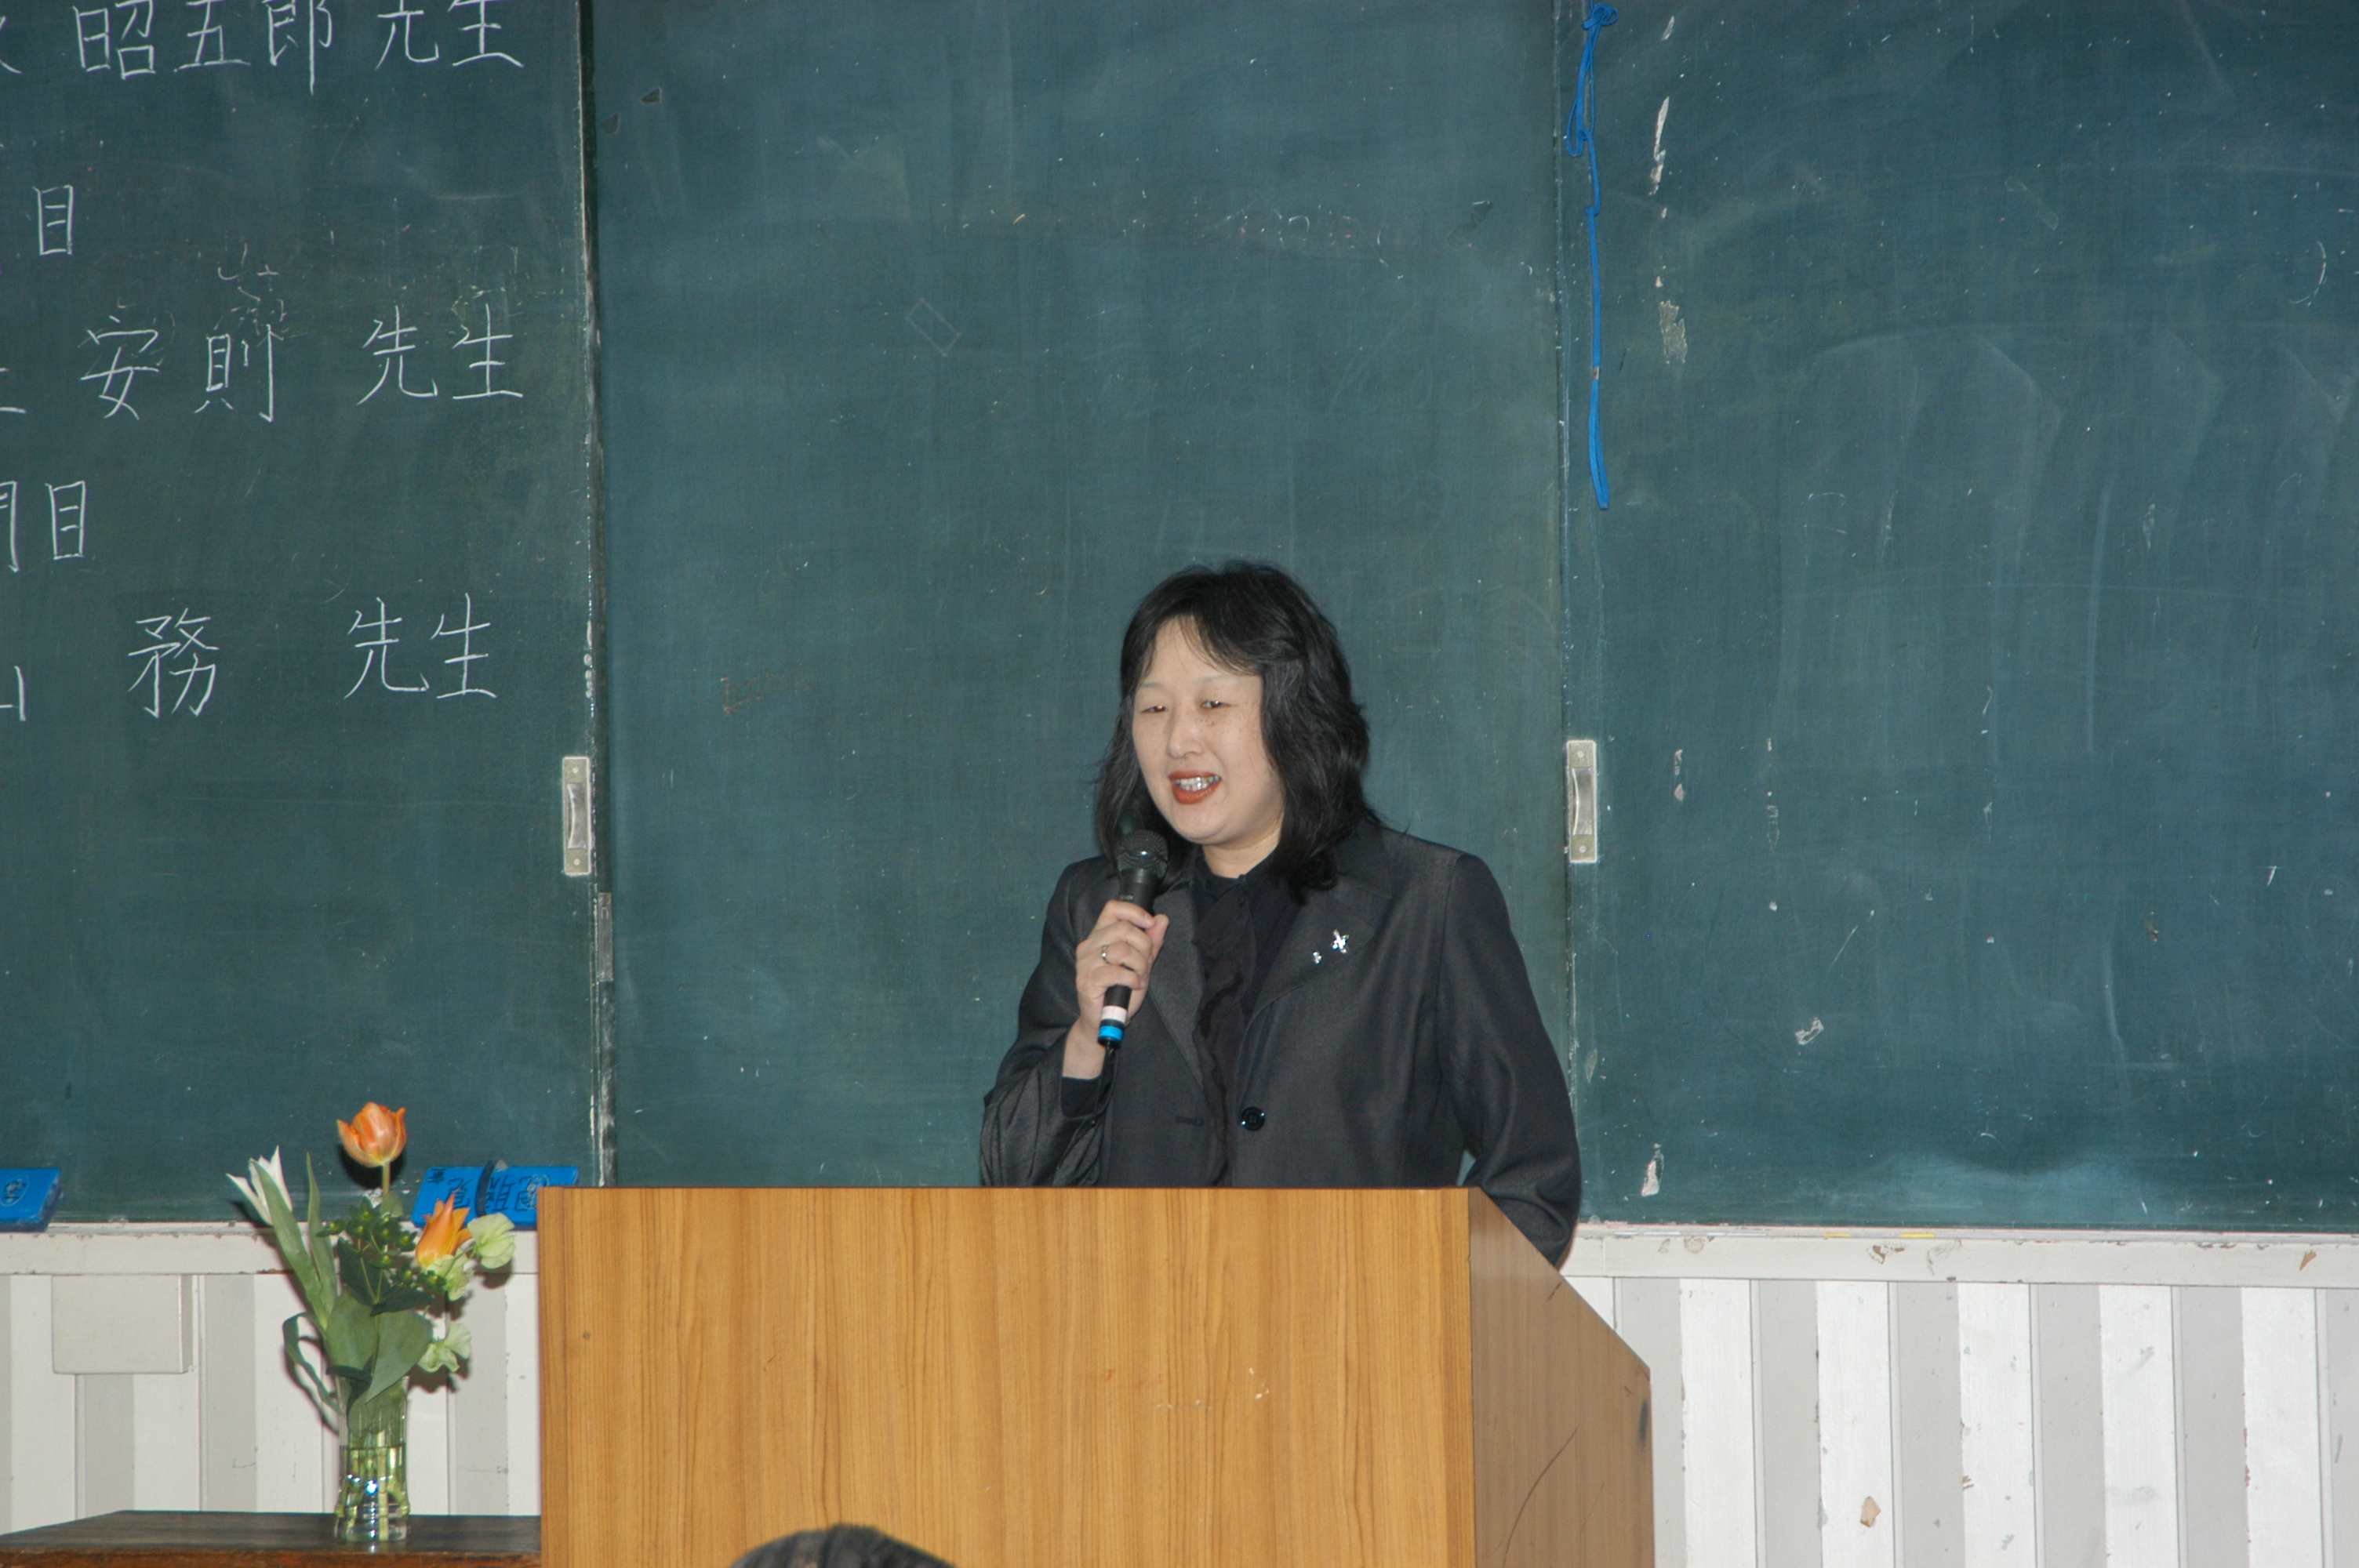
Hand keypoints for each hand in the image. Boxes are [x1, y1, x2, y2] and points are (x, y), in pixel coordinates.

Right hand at [1063, 899, 1169, 1079]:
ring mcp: (1085, 963)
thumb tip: (1162, 919)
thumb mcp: (1141, 963)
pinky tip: (1134, 985)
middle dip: (1144, 945)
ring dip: (1139, 965)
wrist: (1104, 1020)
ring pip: (1121, 949)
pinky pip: (1116, 971)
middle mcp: (1088, 946)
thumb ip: (1151, 941)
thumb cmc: (1120, 991)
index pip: (1112, 908)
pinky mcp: (1087, 980)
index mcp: (1099, 936)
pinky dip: (1132, 978)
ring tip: (1139, 977)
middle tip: (1146, 964)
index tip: (1149, 923)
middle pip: (1122, 929)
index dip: (1134, 911)